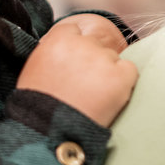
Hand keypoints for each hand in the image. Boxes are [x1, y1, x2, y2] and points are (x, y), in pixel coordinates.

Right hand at [17, 14, 137, 126]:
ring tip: (92, 97)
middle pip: (95, 43)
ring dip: (106, 73)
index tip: (74, 62)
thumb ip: (52, 50)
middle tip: (83, 86)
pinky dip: (123, 82)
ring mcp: (103, 59)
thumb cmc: (38, 106)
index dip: (75, 46)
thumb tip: (66, 44)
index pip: (75, 30)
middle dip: (91, 60)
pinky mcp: (121, 76)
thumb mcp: (34, 69)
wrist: (49, 134)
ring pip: (112, 57)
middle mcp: (82, 45)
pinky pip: (129, 71)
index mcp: (58, 40)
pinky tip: (107, 97)